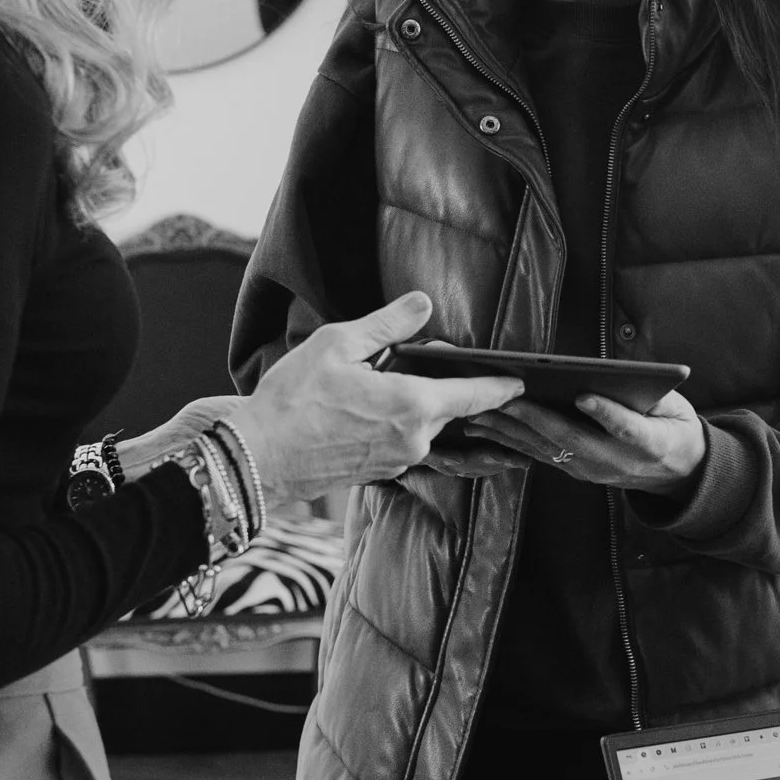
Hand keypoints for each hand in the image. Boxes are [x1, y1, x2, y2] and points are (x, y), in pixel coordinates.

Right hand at [135, 292, 523, 497]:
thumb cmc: (294, 399)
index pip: (475, 395)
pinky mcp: (380, 475)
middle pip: (448, 410)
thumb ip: (388, 324)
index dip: (501, 386)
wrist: (258, 455)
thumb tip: (422, 304)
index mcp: (414, 406)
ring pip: (424, 428)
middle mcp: (415, 441)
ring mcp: (398, 463)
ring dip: (416, 408)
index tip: (521, 380)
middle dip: (443, 386)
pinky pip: (404, 445)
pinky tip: (369, 412)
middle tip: (418, 360)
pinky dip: (399, 427)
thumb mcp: (339, 343)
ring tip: (382, 386)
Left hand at [463, 387, 705, 491]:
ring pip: (548, 450)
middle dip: (537, 419)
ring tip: (482, 413)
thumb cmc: (674, 430)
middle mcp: (616, 462)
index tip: (585, 396)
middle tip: (507, 399)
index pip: (627, 428)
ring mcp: (593, 471)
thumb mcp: (676, 409)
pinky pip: (540, 456)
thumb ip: (648, 394)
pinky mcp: (576, 471)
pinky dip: (510, 441)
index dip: (606, 413)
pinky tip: (486, 429)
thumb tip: (614, 375)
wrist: (677, 474)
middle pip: (574, 440)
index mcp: (650, 444)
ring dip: (512, 432)